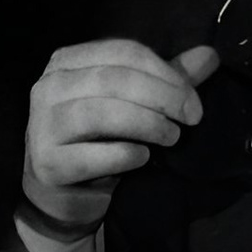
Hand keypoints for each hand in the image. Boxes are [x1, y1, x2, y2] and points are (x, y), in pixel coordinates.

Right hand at [23, 38, 219, 232]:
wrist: (65, 199)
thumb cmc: (100, 145)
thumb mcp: (135, 107)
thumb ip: (168, 80)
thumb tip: (209, 55)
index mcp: (68, 62)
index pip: (123, 52)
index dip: (165, 72)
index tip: (194, 101)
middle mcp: (48, 87)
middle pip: (113, 79)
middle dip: (162, 96)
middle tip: (192, 117)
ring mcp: (41, 125)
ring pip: (100, 113)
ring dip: (147, 124)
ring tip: (172, 137)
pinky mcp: (46, 163)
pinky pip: (90, 155)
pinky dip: (124, 155)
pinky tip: (143, 158)